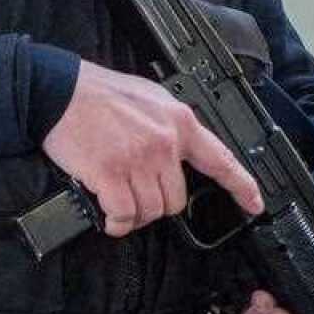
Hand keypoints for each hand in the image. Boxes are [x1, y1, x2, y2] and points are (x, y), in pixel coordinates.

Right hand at [41, 60, 264, 236]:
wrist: (59, 90)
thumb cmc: (97, 93)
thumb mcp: (149, 97)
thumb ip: (169, 125)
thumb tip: (178, 151)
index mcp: (178, 122)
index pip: (220, 160)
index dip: (241, 186)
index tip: (254, 204)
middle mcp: (164, 143)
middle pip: (175, 199)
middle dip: (157, 205)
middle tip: (137, 195)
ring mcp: (137, 160)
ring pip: (150, 210)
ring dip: (135, 216)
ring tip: (120, 205)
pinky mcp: (110, 173)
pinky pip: (123, 214)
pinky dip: (117, 222)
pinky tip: (111, 218)